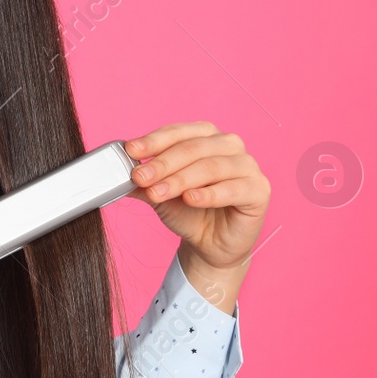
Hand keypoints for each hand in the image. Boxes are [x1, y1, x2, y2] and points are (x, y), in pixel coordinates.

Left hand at [126, 122, 269, 273]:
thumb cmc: (189, 212)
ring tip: (157, 193)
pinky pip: (232, 188)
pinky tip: (190, 199)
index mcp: (206, 136)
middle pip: (192, 148)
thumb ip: (142, 180)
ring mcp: (247, 166)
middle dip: (163, 163)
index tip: (131, 151)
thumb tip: (117, 172)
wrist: (210, 245)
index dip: (153, 141)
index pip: (178, 132)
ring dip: (180, 180)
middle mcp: (229, 144)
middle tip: (140, 177)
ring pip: (210, 167)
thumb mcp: (159, 194)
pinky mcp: (259, 190)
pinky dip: (209, 193)